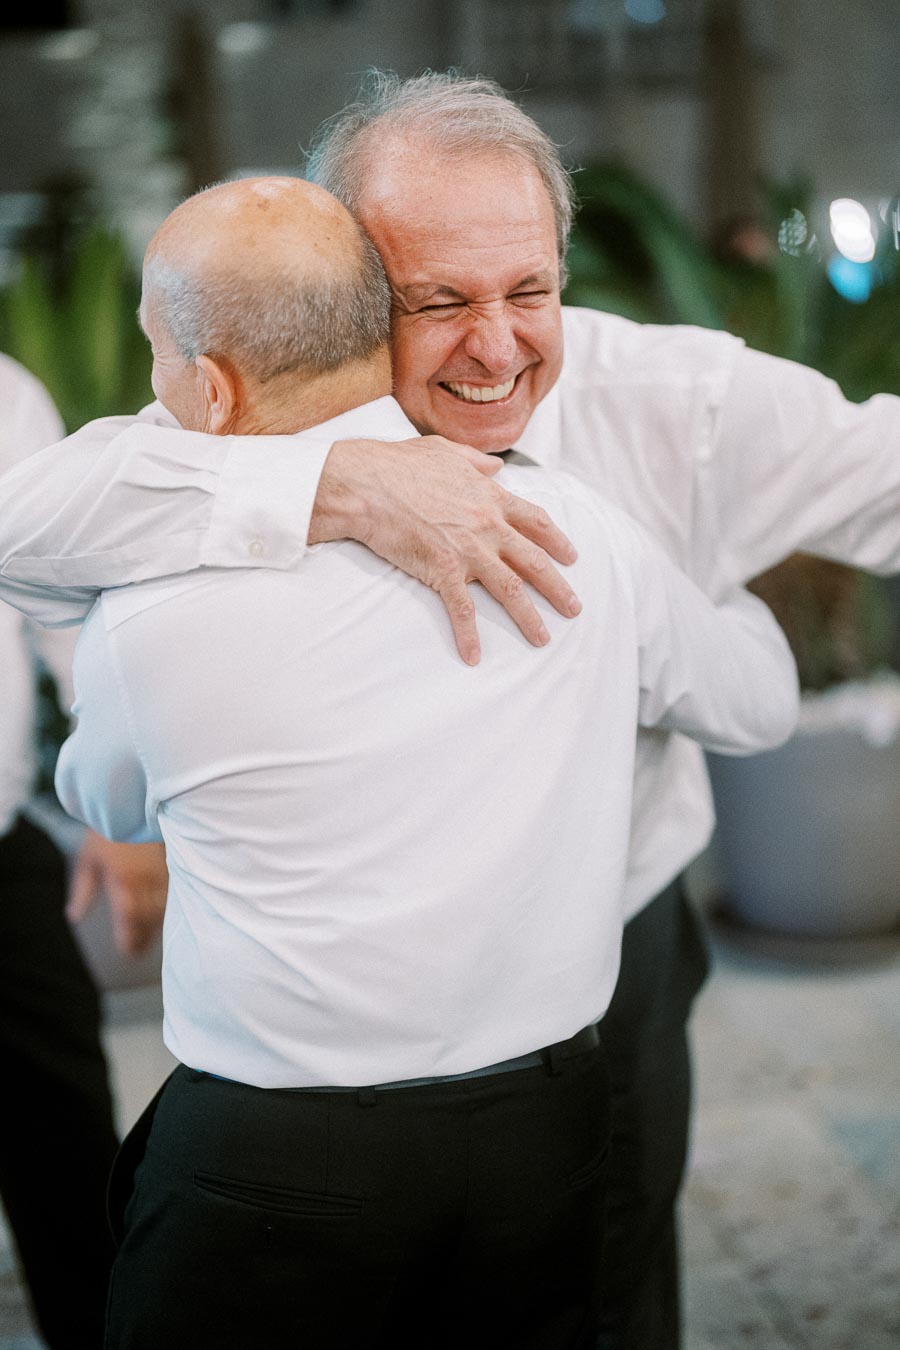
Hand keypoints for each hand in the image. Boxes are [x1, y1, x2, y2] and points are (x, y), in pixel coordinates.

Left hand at [67, 831, 167, 956]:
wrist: (129, 801)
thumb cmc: (105, 830)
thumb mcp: (87, 860)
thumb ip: (82, 891)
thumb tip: (74, 916)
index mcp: (122, 879)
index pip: (128, 916)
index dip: (129, 937)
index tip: (127, 951)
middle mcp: (144, 878)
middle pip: (147, 917)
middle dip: (143, 937)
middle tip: (138, 953)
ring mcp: (161, 871)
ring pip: (162, 907)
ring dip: (155, 926)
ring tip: (149, 940)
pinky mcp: (172, 864)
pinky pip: (172, 893)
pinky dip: (167, 908)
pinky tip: (162, 916)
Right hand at [309, 436, 581, 664]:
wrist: (367, 485)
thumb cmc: (399, 464)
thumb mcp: (445, 451)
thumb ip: (476, 461)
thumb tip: (496, 466)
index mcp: (490, 497)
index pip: (535, 521)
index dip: (557, 540)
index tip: (571, 557)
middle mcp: (487, 525)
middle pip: (534, 561)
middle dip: (557, 588)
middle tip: (573, 609)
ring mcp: (468, 549)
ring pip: (510, 589)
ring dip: (529, 617)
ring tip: (542, 638)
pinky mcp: (442, 569)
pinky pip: (461, 609)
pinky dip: (469, 635)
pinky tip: (473, 656)